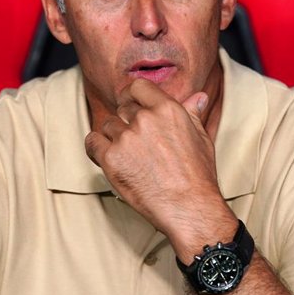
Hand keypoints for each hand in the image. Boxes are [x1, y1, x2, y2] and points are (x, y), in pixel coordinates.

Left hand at [85, 78, 236, 258]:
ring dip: (113, 137)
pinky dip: (96, 148)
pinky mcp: (111, 159)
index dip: (131, 95)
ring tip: (127, 154)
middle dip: (126, 120)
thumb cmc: (198, 175)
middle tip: (134, 139)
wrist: (189, 208)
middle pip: (122, 107)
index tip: (130, 104)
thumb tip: (198, 97)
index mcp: (167, 109)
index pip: (137, 86)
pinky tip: (106, 157)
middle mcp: (145, 119)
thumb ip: (192, 113)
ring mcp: (126, 138)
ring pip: (108, 125)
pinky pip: (92, 142)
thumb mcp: (201, 138)